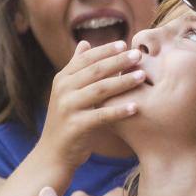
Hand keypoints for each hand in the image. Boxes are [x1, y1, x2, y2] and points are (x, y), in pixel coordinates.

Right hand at [37, 40, 143, 171]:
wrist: (53, 154)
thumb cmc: (68, 120)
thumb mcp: (68, 91)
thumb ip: (77, 67)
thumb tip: (85, 42)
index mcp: (62, 79)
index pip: (86, 58)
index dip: (105, 50)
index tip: (125, 44)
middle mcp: (63, 90)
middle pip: (95, 71)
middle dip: (118, 61)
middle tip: (138, 55)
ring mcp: (68, 108)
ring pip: (100, 90)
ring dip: (123, 82)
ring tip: (142, 76)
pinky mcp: (76, 126)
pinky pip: (102, 116)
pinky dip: (119, 111)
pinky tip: (136, 107)